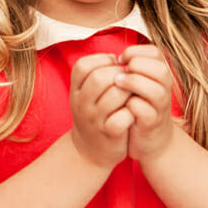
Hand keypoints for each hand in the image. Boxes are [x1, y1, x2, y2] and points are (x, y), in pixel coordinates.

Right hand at [69, 53, 134, 168]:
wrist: (89, 150)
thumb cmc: (94, 113)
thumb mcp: (86, 92)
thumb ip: (97, 72)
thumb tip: (117, 57)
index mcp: (75, 90)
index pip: (83, 65)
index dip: (103, 61)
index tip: (114, 66)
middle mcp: (81, 104)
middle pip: (100, 77)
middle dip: (119, 74)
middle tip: (128, 80)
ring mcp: (94, 120)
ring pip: (115, 94)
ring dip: (130, 91)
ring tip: (132, 94)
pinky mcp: (109, 134)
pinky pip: (123, 117)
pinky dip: (131, 112)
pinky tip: (132, 112)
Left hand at [115, 45, 174, 162]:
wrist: (150, 138)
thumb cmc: (138, 105)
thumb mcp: (137, 83)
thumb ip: (131, 68)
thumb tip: (114, 58)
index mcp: (160, 74)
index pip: (155, 52)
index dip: (135, 52)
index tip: (120, 60)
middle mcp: (165, 88)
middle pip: (159, 69)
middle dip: (136, 66)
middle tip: (119, 73)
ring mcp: (160, 106)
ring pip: (156, 90)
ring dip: (134, 83)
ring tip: (117, 84)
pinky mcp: (152, 123)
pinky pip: (145, 111)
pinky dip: (132, 105)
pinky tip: (122, 104)